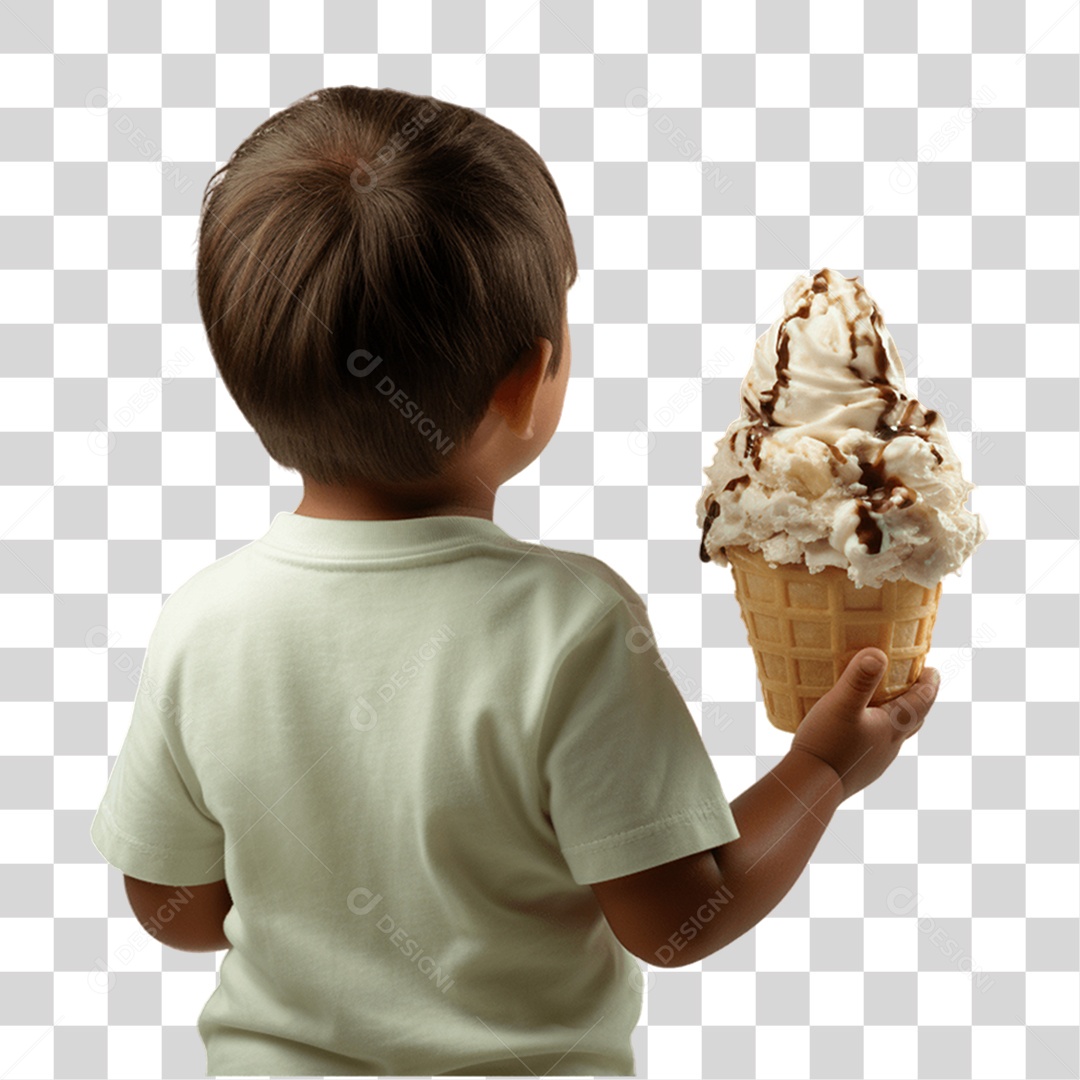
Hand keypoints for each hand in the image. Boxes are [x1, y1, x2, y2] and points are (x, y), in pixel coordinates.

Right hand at [790, 648, 939, 800]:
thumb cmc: (827, 744)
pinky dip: (876, 732)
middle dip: (918, 701)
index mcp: (892, 727)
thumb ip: (860, 679)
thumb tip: (879, 653)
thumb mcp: (842, 705)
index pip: (921, 703)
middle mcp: (889, 745)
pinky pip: (875, 746)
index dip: (929, 685)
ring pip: (895, 736)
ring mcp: (875, 761)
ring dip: (897, 718)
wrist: (811, 787)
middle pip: (914, 721)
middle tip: (915, 684)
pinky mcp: (858, 770)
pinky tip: (857, 730)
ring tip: (886, 704)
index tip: (932, 670)